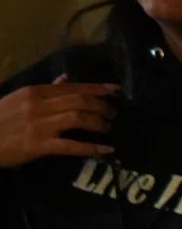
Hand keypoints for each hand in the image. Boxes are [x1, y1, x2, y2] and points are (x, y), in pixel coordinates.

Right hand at [0, 77, 115, 166]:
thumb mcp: (19, 98)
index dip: (97, 88)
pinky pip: (71, 145)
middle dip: (101, 106)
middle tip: (114, 113)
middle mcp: (38, 105)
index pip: (73, 87)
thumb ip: (46, 90)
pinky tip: (105, 149)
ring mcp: (38, 125)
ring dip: (98, 123)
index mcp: (34, 92)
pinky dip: (91, 147)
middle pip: (80, 101)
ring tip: (108, 128)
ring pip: (78, 118)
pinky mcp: (38, 145)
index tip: (116, 90)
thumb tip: (67, 79)